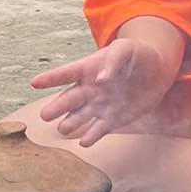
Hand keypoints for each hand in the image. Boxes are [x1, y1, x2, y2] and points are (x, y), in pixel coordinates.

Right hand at [32, 39, 174, 145]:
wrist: (156, 72)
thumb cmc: (137, 54)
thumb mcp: (125, 49)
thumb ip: (113, 61)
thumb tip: (100, 80)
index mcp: (88, 69)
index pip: (65, 73)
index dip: (50, 78)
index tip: (33, 83)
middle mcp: (88, 89)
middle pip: (68, 100)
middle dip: (56, 107)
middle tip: (44, 115)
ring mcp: (98, 105)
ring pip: (79, 117)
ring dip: (70, 123)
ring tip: (62, 129)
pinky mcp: (111, 120)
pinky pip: (98, 129)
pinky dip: (91, 136)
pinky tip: (84, 141)